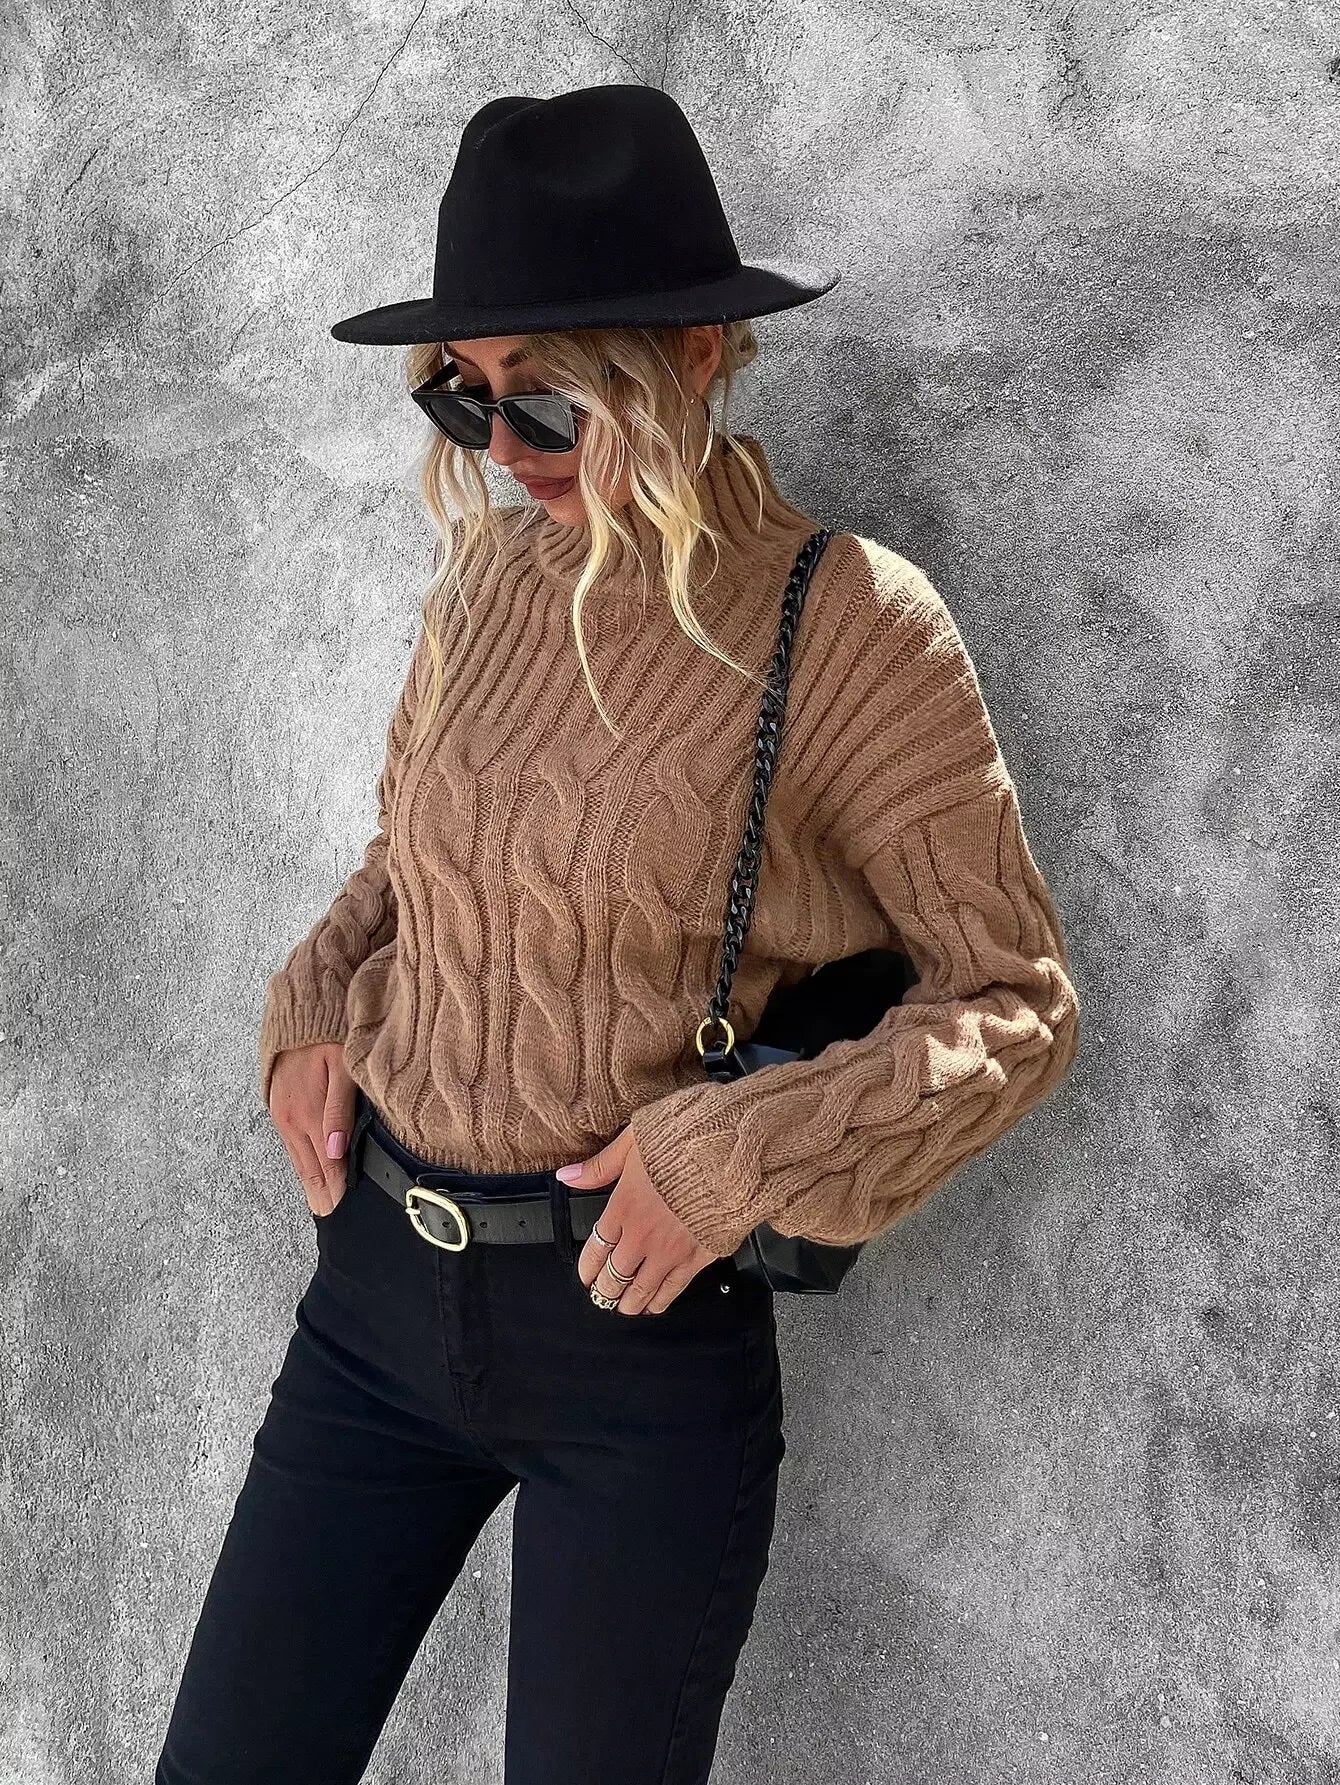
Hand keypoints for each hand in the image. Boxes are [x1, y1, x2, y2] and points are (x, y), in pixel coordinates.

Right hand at [267, 1042, 357, 1217]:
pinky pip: (292, 1145)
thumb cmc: (330, 1034)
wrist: (300, 1008)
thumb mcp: (343, 1067)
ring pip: (299, 1160)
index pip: (328, 1166)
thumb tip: (336, 1153)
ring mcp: (282, 1115)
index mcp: (309, 1115)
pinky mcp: (278, 1107)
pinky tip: (311, 1174)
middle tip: (334, 1222)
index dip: (338, 1192)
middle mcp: (292, 1120)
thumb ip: (340, 1111)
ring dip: (311, 1184)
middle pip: (311, 1170)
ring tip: (323, 1208)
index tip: (347, 1215)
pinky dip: (303, 1164)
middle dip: (324, 1196)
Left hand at [557, 1127, 716, 1314]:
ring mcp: (669, 1250)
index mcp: (623, 1206)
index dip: (587, 1268)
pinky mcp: (697, 1258)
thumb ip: (600, 1166)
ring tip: (623, 1309)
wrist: (730, 1153)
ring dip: (628, 1303)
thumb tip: (568, 1176)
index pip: (596, 1248)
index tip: (585, 1277)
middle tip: (601, 1296)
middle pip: (614, 1275)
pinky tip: (654, 1306)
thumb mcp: (633, 1141)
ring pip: (640, 1289)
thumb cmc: (685, 1141)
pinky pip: (673, 1289)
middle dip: (604, 1290)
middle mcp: (642, 1235)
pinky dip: (660, 1301)